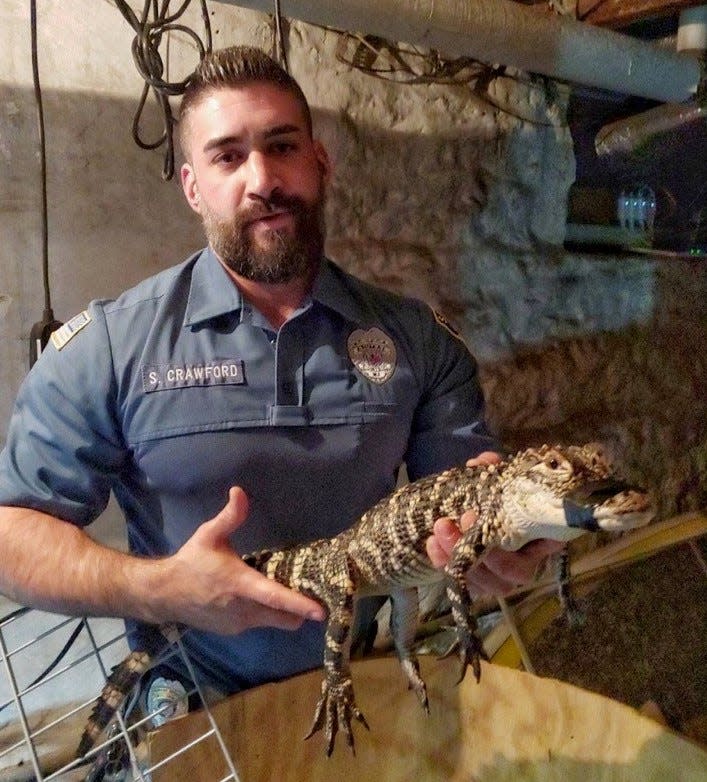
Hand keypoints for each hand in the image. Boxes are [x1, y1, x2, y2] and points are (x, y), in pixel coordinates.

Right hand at [159, 487, 325, 634]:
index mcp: (241, 585)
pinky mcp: (234, 631)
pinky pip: (260, 623)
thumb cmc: (191, 562)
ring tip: (288, 590)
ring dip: (284, 611)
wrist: (165, 594)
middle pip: (284, 618)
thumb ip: (230, 516)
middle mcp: (244, 610)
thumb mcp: (209, 535)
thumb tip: (240, 491)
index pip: (275, 597)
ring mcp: (239, 624)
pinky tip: (262, 598)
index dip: (299, 605)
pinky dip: (267, 614)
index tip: (320, 612)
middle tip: (312, 591)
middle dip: (301, 610)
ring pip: (274, 622)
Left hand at [425, 452, 562, 596]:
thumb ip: (491, 469)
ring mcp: (502, 577)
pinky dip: (445, 563)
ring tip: (441, 526)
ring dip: (460, 556)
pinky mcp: (479, 582)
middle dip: (486, 551)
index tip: (497, 514)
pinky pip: (465, 583)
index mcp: (543, 535)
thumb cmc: (491, 494)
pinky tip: (432, 543)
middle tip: (462, 518)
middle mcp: (528, 562)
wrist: (466, 508)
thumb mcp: (494, 478)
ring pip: (488, 582)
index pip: (549, 544)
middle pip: (515, 572)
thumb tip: (482, 463)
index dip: (527, 534)